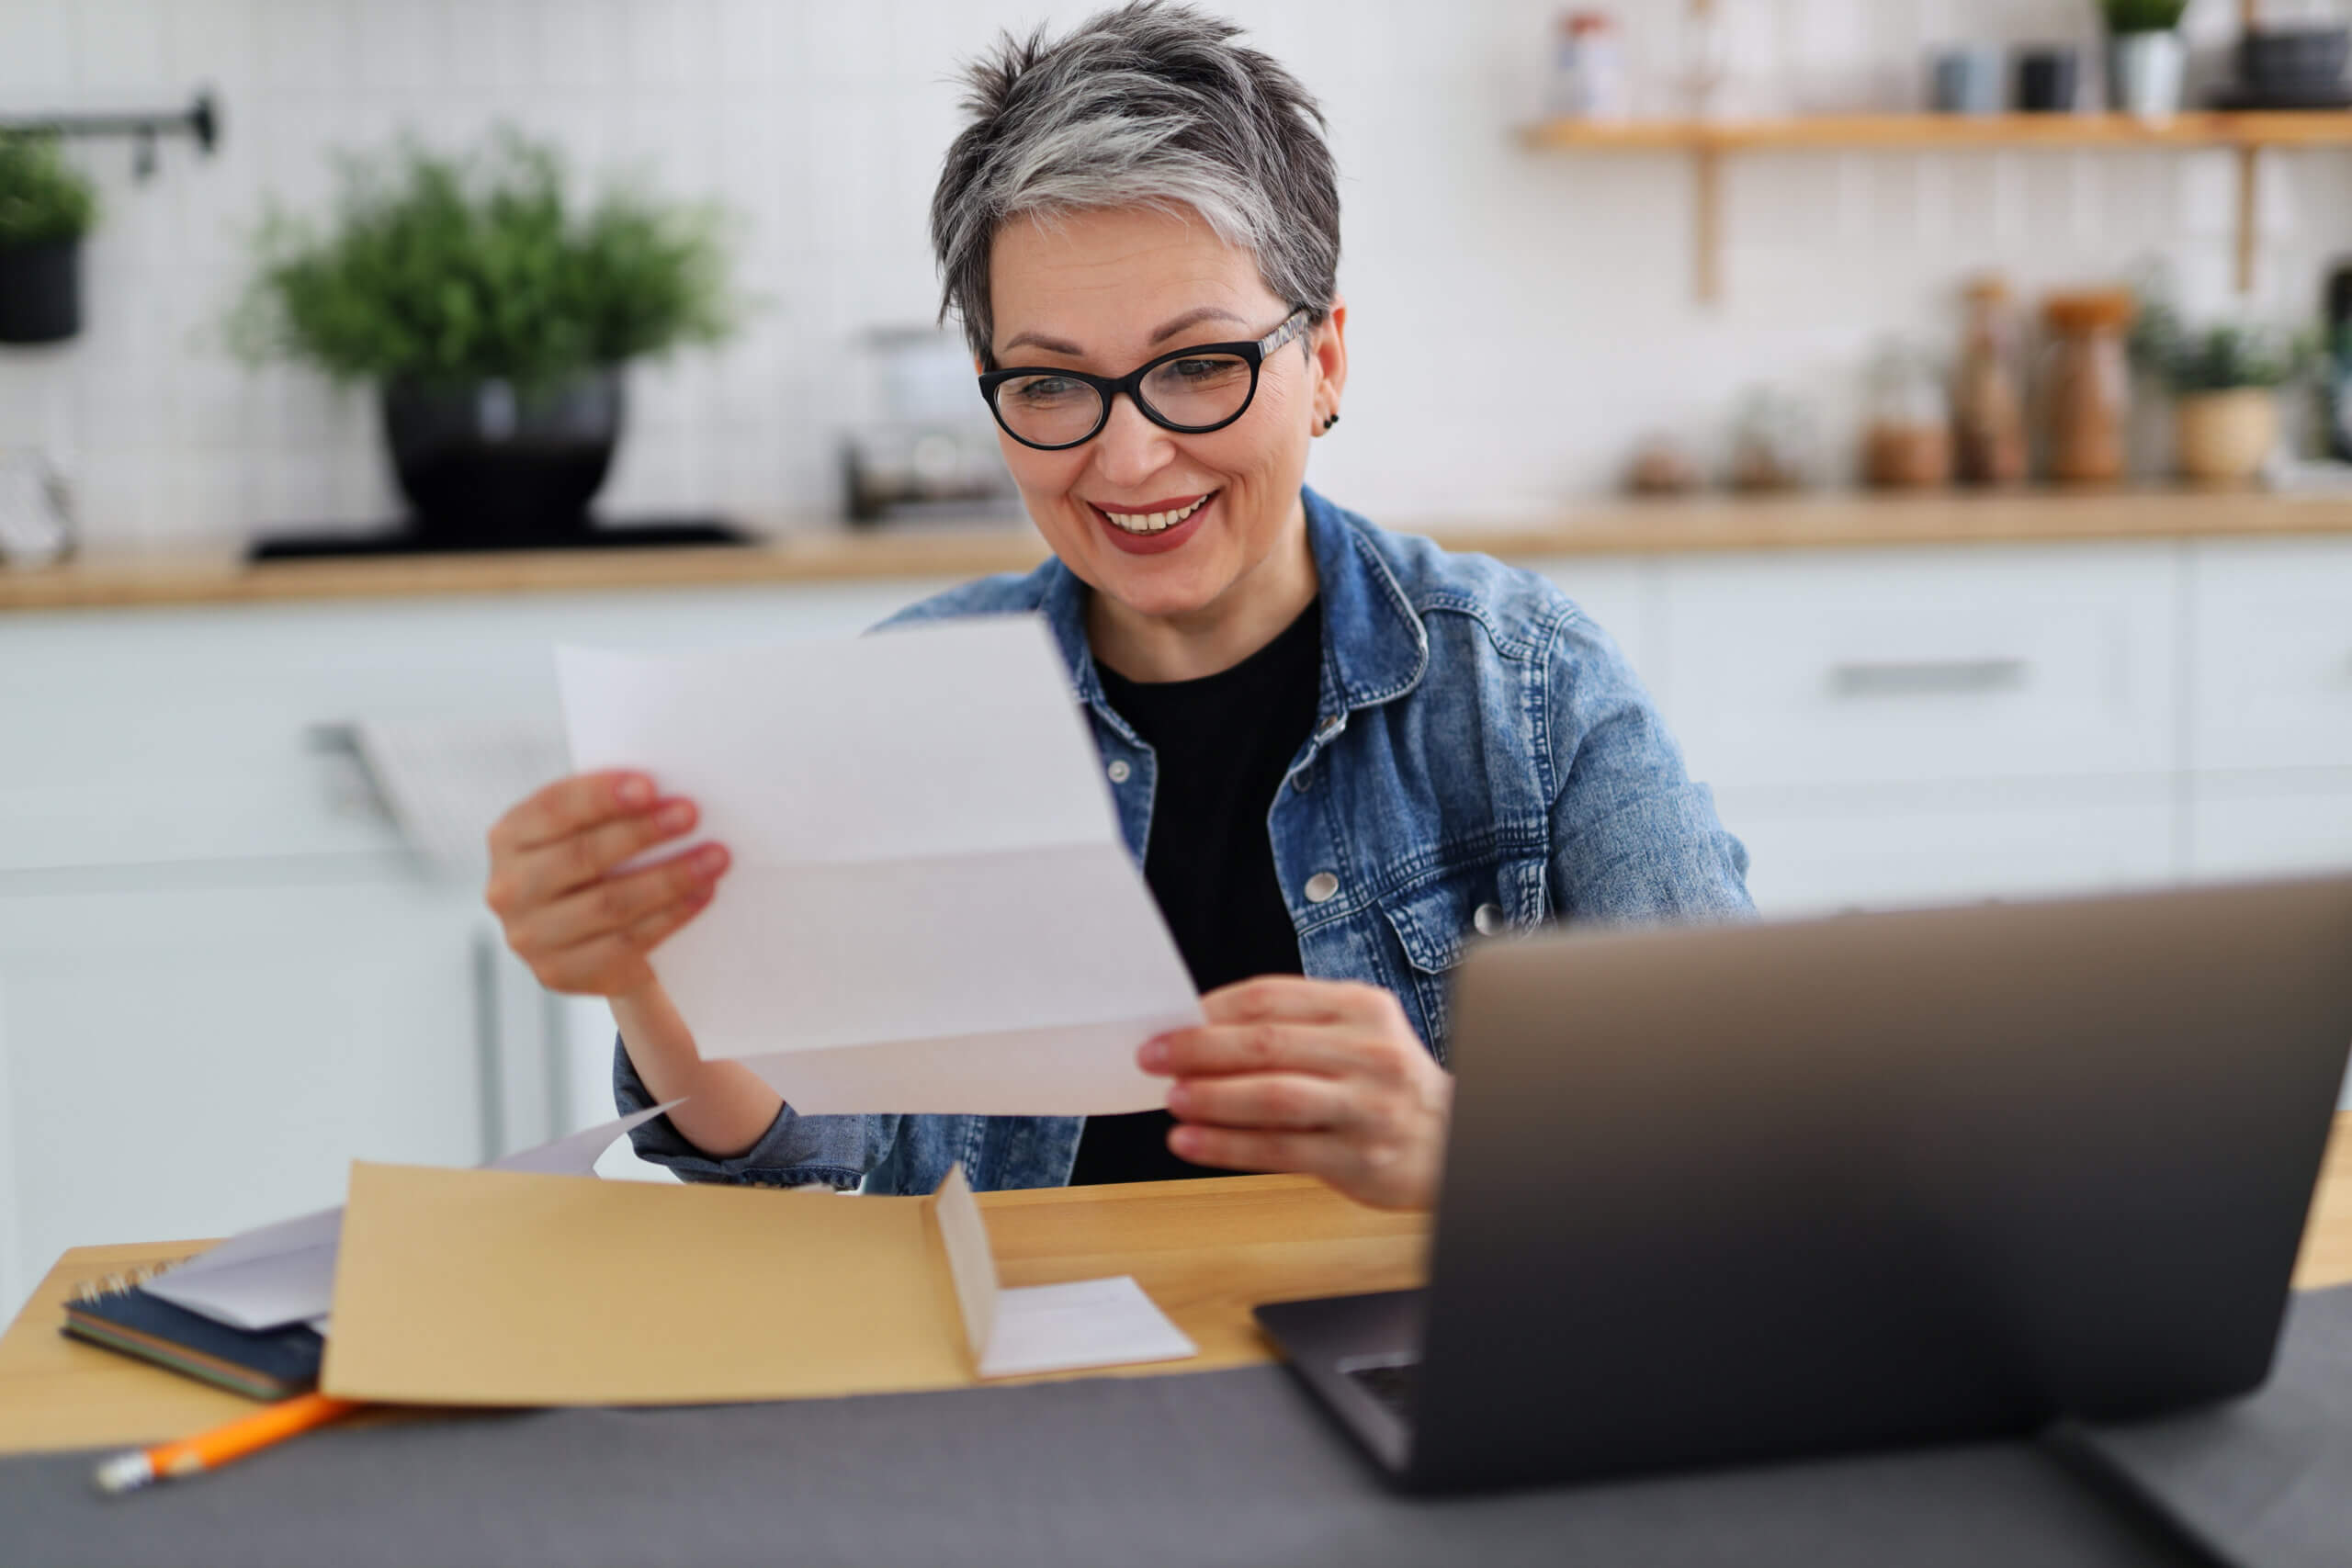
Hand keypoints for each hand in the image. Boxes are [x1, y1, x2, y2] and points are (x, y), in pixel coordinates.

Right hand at [484, 770, 728, 998]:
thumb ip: (607, 811)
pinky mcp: (561, 974)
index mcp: (509, 837)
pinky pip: (626, 943)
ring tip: (715, 857)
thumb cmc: (595, 865)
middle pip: (582, 857)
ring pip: (610, 903)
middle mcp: (508, 888)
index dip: (600, 795)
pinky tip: (703, 894)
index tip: (650, 785)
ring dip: (671, 877)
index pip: (552, 808)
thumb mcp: (585, 832)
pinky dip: (671, 916)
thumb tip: (668, 788)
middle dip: (642, 833)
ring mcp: (530, 937)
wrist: (589, 939)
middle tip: (692, 814)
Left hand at [1141, 976, 1452, 1210]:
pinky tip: (1192, 1142)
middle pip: (1266, 1043)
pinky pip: (1280, 1149)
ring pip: (1272, 1096)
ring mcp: (1366, 1107)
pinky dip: (1227, 1146)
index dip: (1211, 1009)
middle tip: (1153, 1056)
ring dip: (1212, 1097)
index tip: (1170, 1020)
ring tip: (1172, 1099)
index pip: (1271, 998)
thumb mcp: (1357, 1037)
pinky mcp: (1359, 1158)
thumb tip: (1202, 1031)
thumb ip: (1294, 1029)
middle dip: (1198, 1049)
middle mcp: (1368, 1053)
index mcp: (1361, 1009)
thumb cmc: (1387, 1086)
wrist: (1456, 1142)